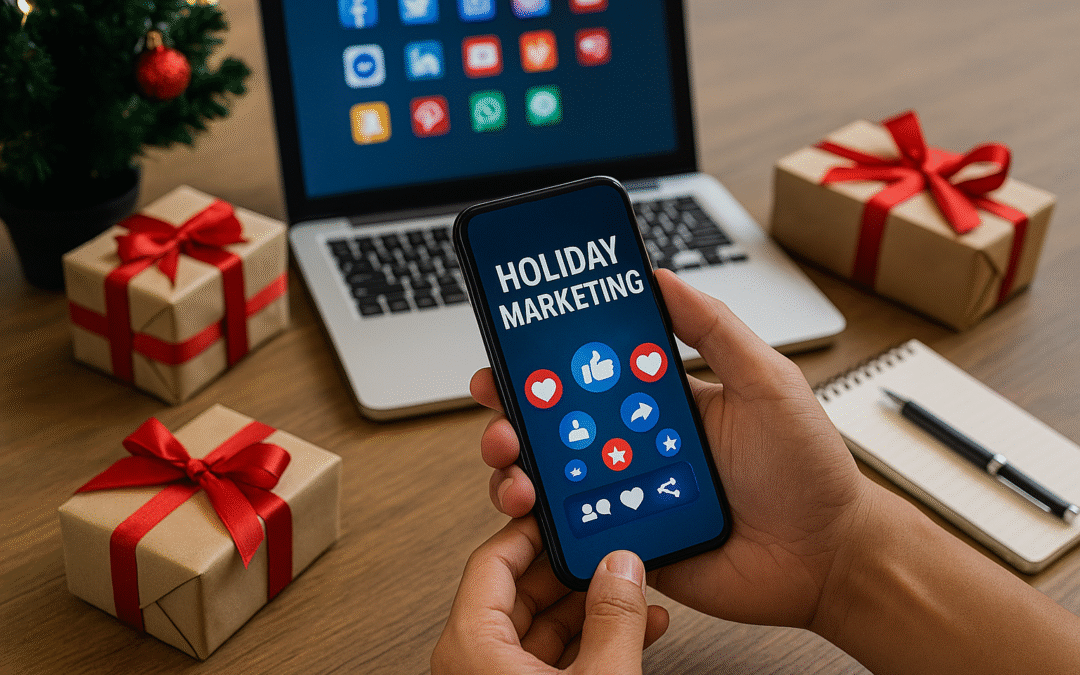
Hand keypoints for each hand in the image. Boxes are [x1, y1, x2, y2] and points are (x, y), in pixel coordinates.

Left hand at [431, 517, 669, 673]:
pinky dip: (594, 642)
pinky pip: (555, 659)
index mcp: (470, 646)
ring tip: (632, 589)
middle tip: (608, 547)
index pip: (493, 560)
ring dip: (591, 608)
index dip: (532, 529)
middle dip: (574, 569)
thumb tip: (623, 568)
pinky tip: (636, 629)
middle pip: (521, 590)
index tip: (564, 510)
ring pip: (543, 626)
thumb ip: (614, 619)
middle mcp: (474, 662)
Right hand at [473, 269, 873, 630]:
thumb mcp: (767, 381)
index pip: (593, 372)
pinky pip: (576, 532)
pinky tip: (533, 509)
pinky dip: (545, 522)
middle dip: (515, 409)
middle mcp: (638, 445)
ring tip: (512, 456)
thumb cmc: (808, 468)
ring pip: (556, 478)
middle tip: (495, 400)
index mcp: (663, 401)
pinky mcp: (629, 544)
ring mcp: (631, 496)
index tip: (512, 345)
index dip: (548, 359)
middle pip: (559, 424)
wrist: (828, 557)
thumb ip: (715, 329)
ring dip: (519, 463)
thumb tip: (661, 277)